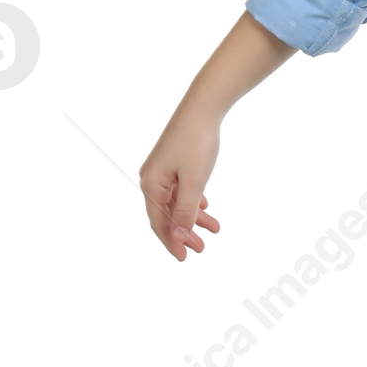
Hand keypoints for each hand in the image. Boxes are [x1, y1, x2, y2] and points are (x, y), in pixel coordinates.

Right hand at [140, 111, 222, 258]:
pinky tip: (205, 207)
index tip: (184, 258)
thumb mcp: (194, 183)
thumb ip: (185, 211)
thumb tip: (178, 235)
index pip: (159, 223)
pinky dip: (193, 201)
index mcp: (151, 185)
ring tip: (214, 229)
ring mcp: (162, 170)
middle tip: (202, 250)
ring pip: (176, 202)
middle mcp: (152, 179)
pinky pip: (180, 189)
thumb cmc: (197, 144)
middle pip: (166, 215)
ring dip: (193, 217)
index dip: (171, 242)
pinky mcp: (173, 162)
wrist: (202, 108)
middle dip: (184, 233)